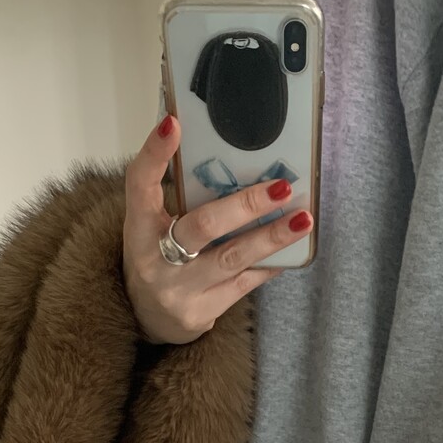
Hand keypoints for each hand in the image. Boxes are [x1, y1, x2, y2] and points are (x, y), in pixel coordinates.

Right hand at [123, 114, 313, 345]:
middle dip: (246, 205)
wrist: (145, 317)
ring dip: (271, 237)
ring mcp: (179, 290)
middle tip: (281, 188)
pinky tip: (291, 250)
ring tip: (303, 219)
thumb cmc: (156, 258)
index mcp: (139, 227)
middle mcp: (155, 259)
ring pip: (233, 258)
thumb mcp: (152, 226)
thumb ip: (182, 198)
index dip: (154, 153)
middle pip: (203, 226)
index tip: (174, 124)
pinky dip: (270, 263)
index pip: (140, 184)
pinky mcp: (201, 312)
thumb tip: (233, 159)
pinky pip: (245, 284)